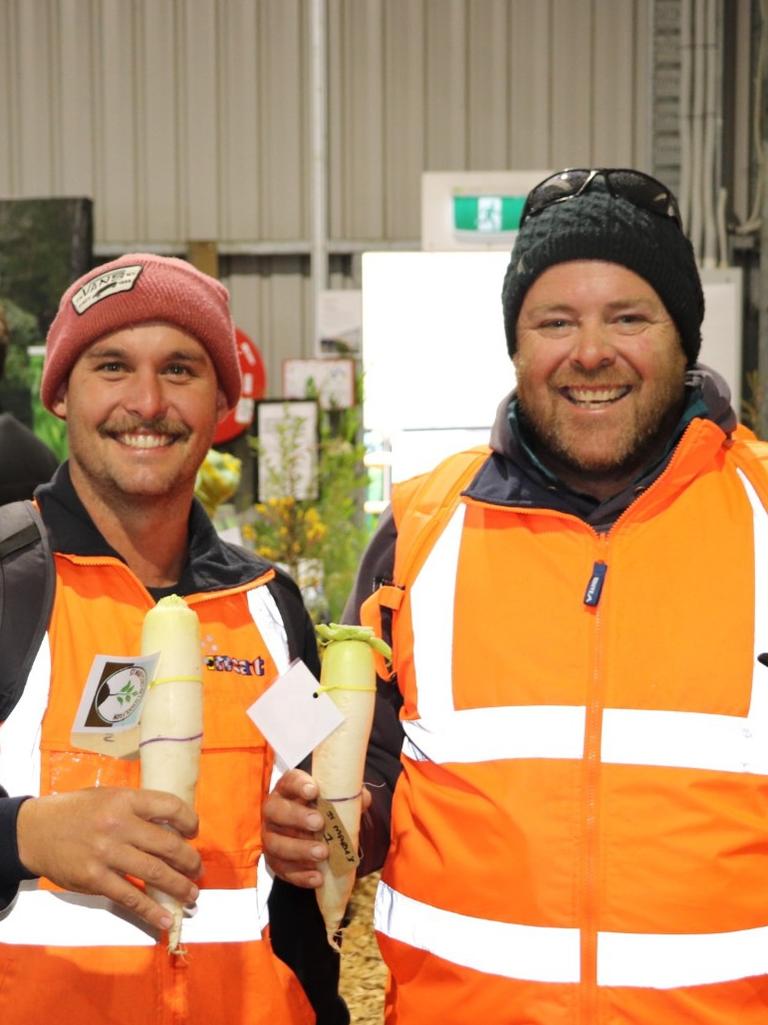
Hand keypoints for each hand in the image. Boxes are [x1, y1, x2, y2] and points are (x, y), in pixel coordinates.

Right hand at [16, 787, 201, 931]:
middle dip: (189, 861)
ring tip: (191, 894)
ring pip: (154, 873)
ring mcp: (107, 854)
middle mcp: (119, 825)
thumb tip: (173, 827)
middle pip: (168, 844)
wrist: (37, 832)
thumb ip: (138, 809)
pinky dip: (150, 911)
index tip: (193, 832)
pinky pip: (130, 897)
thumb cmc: (78, 812)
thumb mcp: (110, 797)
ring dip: (179, 886)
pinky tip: (164, 919)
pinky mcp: (95, 879)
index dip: (189, 821)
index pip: (170, 806)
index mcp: (126, 800)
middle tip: (197, 870)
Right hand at [262, 768, 370, 888]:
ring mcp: (271, 837)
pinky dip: (301, 875)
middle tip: (319, 823)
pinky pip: (283, 870)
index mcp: (288, 789)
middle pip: (276, 811)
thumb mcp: (332, 799)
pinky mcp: (274, 861)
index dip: (299, 785)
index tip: (314, 790)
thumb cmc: (320, 810)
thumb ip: (347, 797)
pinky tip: (318, 877)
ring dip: (300, 849)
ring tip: (322, 853)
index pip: (289, 781)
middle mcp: (274, 811)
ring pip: (276, 844)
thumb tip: (364, 799)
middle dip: (297, 817)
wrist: (307, 833)